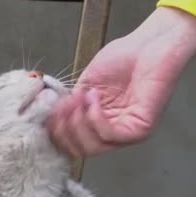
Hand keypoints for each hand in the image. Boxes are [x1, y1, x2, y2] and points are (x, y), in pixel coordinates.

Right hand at [46, 7, 195, 157]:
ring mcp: (127, 135)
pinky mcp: (140, 130)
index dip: (56, 132)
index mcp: (99, 125)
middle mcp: (113, 134)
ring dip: (78, 122)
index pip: (73, 144)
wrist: (149, 45)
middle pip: (80, 150)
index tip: (47, 111)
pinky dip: (95, 117)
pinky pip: (109, 135)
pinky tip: (93, 97)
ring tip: (79, 98)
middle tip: (62, 106)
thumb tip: (49, 119)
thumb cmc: (123, 59)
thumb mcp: (86, 84)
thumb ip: (71, 105)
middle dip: (64, 129)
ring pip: (92, 147)